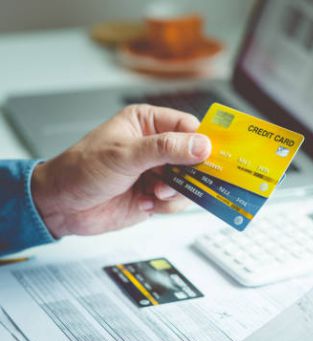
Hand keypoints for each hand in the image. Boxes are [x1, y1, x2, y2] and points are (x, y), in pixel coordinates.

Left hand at [31, 104, 210, 237]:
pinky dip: (166, 205)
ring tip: (156, 192)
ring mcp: (157, 172)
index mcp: (148, 123)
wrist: (61, 206)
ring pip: (189, 181)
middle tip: (189, 180)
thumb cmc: (81, 169)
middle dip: (192, 171)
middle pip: (194, 156)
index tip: (213, 156)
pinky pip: (178, 201)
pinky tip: (146, 202)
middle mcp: (156, 146)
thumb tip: (201, 145)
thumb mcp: (124, 155)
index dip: (203, 141)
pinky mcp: (156, 194)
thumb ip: (165, 149)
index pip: (188, 127)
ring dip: (176, 191)